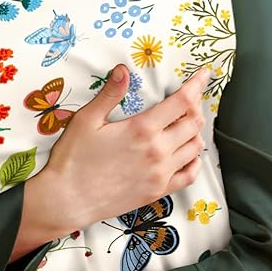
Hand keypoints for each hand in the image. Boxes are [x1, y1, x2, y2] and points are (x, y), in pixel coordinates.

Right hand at [26, 64, 209, 235]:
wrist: (68, 200)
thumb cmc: (73, 160)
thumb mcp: (86, 120)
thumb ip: (109, 94)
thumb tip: (123, 70)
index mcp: (142, 129)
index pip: (182, 102)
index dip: (196, 85)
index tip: (203, 75)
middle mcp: (158, 152)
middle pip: (193, 123)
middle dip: (196, 107)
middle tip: (189, 100)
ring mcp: (160, 174)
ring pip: (195, 148)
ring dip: (196, 132)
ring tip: (186, 124)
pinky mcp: (157, 192)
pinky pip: (188, 175)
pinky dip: (194, 162)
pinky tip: (188, 155)